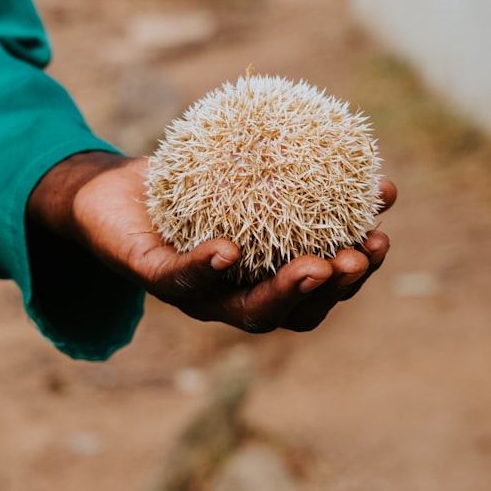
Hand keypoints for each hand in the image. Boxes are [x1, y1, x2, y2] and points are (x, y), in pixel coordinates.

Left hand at [29, 151, 395, 332]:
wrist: (109, 192)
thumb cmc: (187, 185)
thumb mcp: (252, 177)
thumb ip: (303, 181)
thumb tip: (380, 176)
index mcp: (260, 278)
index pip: (317, 289)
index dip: (354, 274)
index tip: (382, 238)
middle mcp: (231, 296)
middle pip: (289, 313)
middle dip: (330, 291)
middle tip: (358, 259)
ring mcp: (192, 294)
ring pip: (242, 310)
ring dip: (283, 292)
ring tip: (315, 266)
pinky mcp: (149, 276)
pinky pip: (179, 279)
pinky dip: (205, 268)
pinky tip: (229, 250)